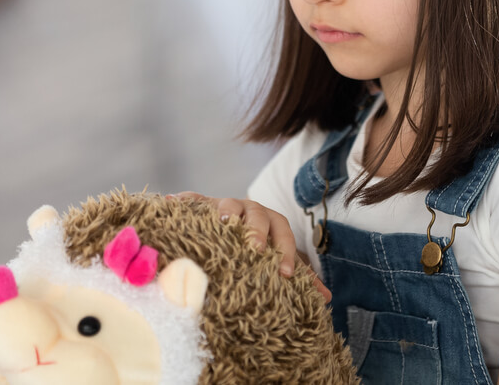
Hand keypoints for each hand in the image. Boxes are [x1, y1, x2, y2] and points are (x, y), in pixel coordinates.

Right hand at [176, 193, 331, 301]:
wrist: (239, 222)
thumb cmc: (263, 246)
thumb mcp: (281, 258)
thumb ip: (301, 276)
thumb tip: (326, 299)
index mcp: (273, 222)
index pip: (283, 233)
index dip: (286, 252)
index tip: (284, 274)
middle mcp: (252, 210)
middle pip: (258, 215)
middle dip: (258, 231)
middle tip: (256, 249)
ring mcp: (228, 204)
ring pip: (229, 203)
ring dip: (227, 210)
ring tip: (223, 220)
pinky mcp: (205, 204)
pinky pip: (194, 199)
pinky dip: (184, 200)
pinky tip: (172, 203)